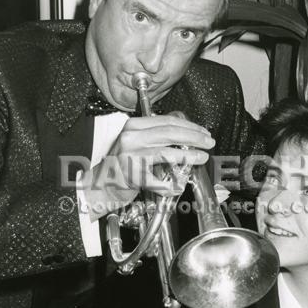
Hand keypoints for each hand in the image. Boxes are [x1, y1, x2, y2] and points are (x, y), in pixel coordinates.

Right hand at [83, 115, 214, 219]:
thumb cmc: (120, 165)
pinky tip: (178, 185)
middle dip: (194, 137)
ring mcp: (131, 156)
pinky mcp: (132, 175)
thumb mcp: (136, 143)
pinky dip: (170, 184)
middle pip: (170, 133)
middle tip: (209, 142)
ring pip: (166, 153)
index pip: (167, 121)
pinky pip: (156, 180)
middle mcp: (131, 138)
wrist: (99, 184)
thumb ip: (156, 137)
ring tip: (202, 157)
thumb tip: (186, 137)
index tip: (203, 132)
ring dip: (189, 155)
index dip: (189, 126)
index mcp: (134, 126)